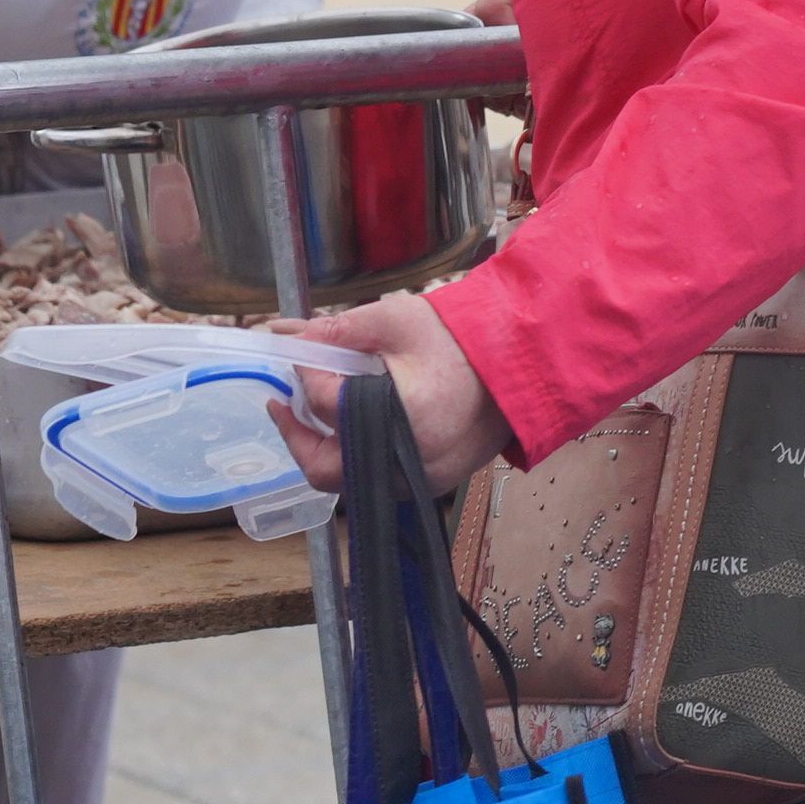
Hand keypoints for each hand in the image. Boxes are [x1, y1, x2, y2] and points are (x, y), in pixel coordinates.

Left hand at [269, 291, 515, 494]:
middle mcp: (406, 460)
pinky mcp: (430, 482)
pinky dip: (354, 455)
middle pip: (323, 466)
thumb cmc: (463, 338)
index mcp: (400, 416)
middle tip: (282, 404)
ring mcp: (418, 478)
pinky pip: (374, 479)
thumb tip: (284, 335)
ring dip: (323, 447)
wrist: (522, 363)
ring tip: (315, 411)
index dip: (305, 375)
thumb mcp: (396, 321)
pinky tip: (351, 424)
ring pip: (346, 480)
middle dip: (294, 433)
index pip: (326, 402)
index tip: (300, 355)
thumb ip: (337, 330)